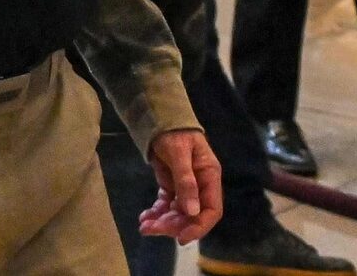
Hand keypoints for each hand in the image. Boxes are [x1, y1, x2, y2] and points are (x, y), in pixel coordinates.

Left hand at [140, 127, 225, 241]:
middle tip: (152, 229)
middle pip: (192, 215)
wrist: (160, 119)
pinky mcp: (172, 186)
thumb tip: (192, 211)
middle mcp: (201, 186)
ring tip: (144, 226)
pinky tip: (145, 217)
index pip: (212, 210)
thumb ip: (186, 181)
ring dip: (162, 222)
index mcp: (210, 177)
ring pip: (178, 213)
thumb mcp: (179, 153)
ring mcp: (186, 188)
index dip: (199, 226)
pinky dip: (157, 213)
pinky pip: (167, 205)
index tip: (181, 238)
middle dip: (173, 225)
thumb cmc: (174, 132)